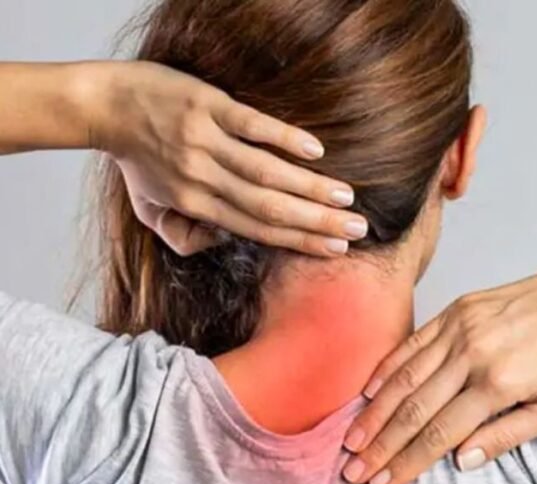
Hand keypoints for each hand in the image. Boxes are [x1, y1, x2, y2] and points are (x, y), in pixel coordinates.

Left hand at [88, 61, 365, 256]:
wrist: (109, 107)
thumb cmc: (136, 163)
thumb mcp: (150, 213)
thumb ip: (184, 238)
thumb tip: (223, 240)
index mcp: (196, 206)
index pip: (256, 230)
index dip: (298, 242)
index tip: (333, 250)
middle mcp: (204, 180)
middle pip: (269, 208)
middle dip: (316, 224)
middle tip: (356, 231)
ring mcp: (206, 142)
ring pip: (266, 173)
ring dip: (309, 188)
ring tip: (346, 200)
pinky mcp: (208, 107)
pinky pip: (251, 126)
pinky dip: (284, 140)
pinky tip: (315, 153)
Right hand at [342, 252, 536, 483]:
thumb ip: (507, 435)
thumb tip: (462, 460)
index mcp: (498, 384)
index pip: (441, 433)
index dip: (407, 461)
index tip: (382, 481)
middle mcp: (471, 356)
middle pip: (414, 409)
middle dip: (380, 443)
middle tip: (352, 467)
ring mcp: (458, 330)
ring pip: (405, 377)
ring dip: (375, 411)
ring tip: (352, 437)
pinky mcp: (453, 312)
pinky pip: (411, 343)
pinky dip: (386, 368)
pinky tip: (368, 391)